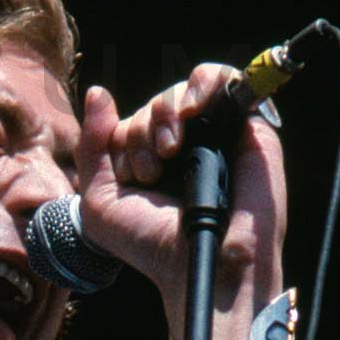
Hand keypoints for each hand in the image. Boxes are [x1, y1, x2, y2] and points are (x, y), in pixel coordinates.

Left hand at [73, 70, 285, 321]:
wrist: (201, 261)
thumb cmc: (153, 244)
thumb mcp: (101, 202)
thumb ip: (92, 148)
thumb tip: (97, 92)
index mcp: (151, 163)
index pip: (129, 123)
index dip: (124, 139)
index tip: (134, 175)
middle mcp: (184, 148)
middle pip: (154, 106)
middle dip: (144, 130)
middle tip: (154, 169)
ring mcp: (216, 135)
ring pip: (183, 91)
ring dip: (166, 110)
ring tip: (171, 146)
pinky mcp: (247, 126)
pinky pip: (226, 77)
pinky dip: (204, 80)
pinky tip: (192, 107)